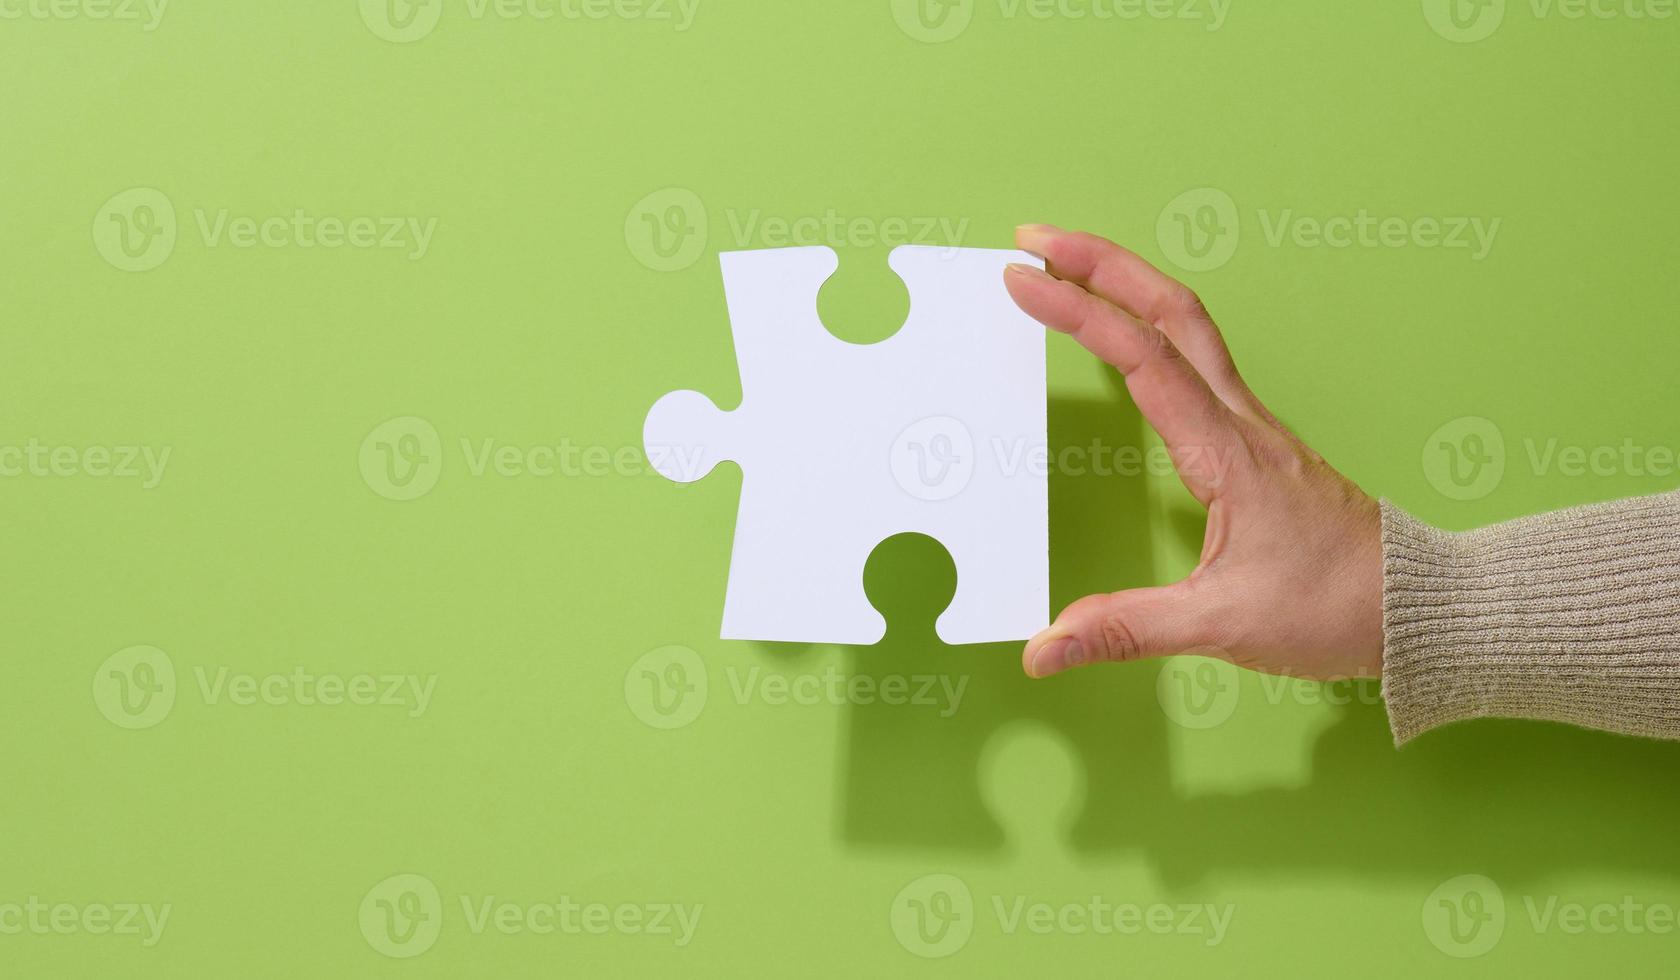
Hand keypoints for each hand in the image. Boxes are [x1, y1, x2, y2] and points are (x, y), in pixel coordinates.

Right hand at [1003, 225, 1383, 681]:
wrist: (1417, 607)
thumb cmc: (1335, 605)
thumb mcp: (1223, 624)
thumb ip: (1126, 629)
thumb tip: (1045, 648)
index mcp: (1227, 451)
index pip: (1143, 358)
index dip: (1078, 312)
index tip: (1022, 281)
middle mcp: (1240, 421)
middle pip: (1171, 309)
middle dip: (1100, 262)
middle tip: (1036, 240)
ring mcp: (1250, 425)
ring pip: (1187, 325)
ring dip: (1126, 284)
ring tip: (1067, 268)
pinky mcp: (1252, 441)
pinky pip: (1195, 358)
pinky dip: (1148, 326)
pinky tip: (1124, 337)